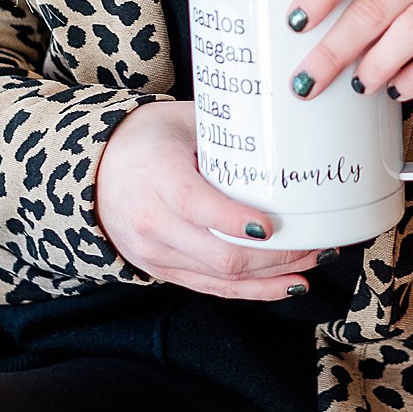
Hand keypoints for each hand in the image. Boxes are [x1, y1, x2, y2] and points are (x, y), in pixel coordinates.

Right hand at [94, 102, 319, 299]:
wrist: (96, 170)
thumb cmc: (146, 139)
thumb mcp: (183, 121)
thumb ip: (227, 130)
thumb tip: (286, 128)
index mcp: (156, 176)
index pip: (195, 205)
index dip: (234, 220)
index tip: (271, 225)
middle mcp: (153, 222)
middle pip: (218, 253)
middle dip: (276, 255)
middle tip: (316, 240)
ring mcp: (157, 254)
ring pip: (223, 278)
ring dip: (274, 274)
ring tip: (314, 259)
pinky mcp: (165, 272)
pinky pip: (215, 289)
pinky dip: (255, 290)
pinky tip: (289, 283)